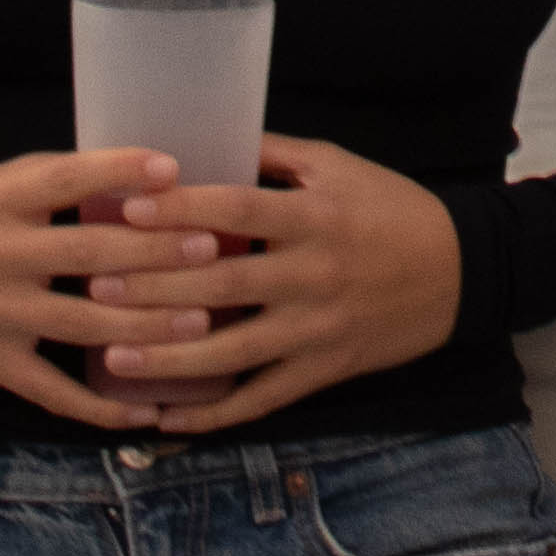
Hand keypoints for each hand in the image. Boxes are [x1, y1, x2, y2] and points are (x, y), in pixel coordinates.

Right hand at [0, 144, 230, 433]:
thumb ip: (61, 182)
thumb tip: (150, 176)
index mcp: (1, 201)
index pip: (65, 181)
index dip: (118, 172)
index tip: (173, 168)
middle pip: (88, 253)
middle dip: (156, 252)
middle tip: (212, 249)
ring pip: (82, 323)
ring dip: (147, 325)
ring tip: (202, 322)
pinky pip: (52, 391)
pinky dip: (100, 406)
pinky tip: (146, 411)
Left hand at [86, 135, 463, 431]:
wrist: (459, 271)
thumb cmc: (390, 209)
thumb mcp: (339, 166)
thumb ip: (274, 155)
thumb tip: (205, 137)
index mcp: (314, 217)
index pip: (239, 209)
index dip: (183, 209)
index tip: (127, 208)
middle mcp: (312, 275)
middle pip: (223, 285)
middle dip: (156, 288)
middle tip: (95, 287)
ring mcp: (317, 329)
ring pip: (234, 351)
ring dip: (171, 360)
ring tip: (113, 360)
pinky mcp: (324, 370)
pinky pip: (261, 398)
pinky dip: (214, 415)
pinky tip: (167, 419)